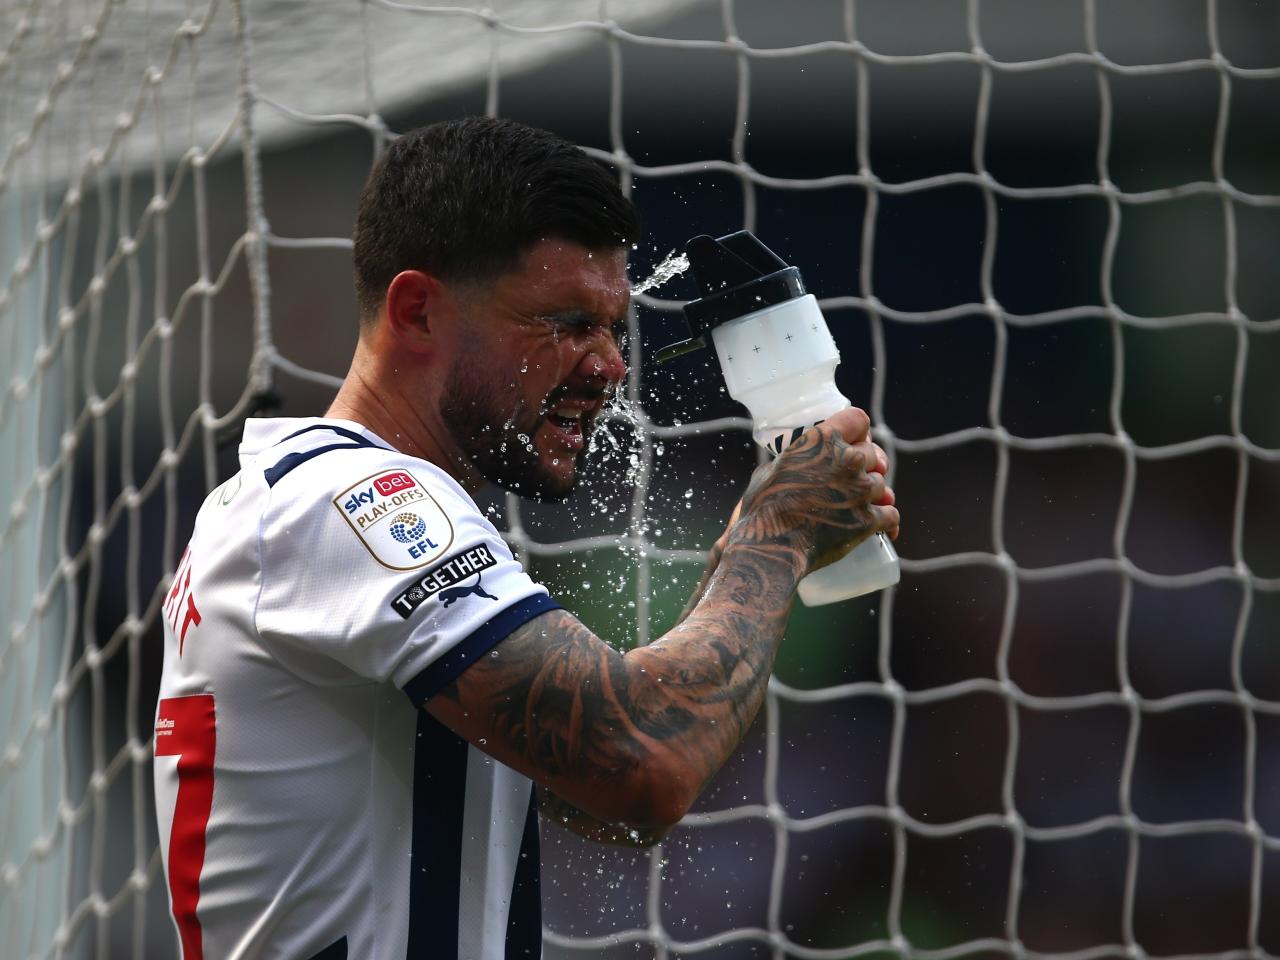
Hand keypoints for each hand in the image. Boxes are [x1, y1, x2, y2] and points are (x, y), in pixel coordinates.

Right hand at [730, 408, 899, 571]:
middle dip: (866, 467)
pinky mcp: (869, 520)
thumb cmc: (762, 510)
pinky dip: (886, 521)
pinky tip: (882, 527)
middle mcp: (846, 459)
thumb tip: (788, 466)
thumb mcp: (769, 471)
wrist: (771, 547)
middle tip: (854, 479)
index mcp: (821, 441)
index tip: (856, 441)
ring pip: (882, 485)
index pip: (858, 420)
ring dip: (874, 495)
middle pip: (872, 455)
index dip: (859, 432)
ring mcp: (860, 490)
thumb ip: (789, 462)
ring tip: (857, 506)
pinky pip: (891, 515)